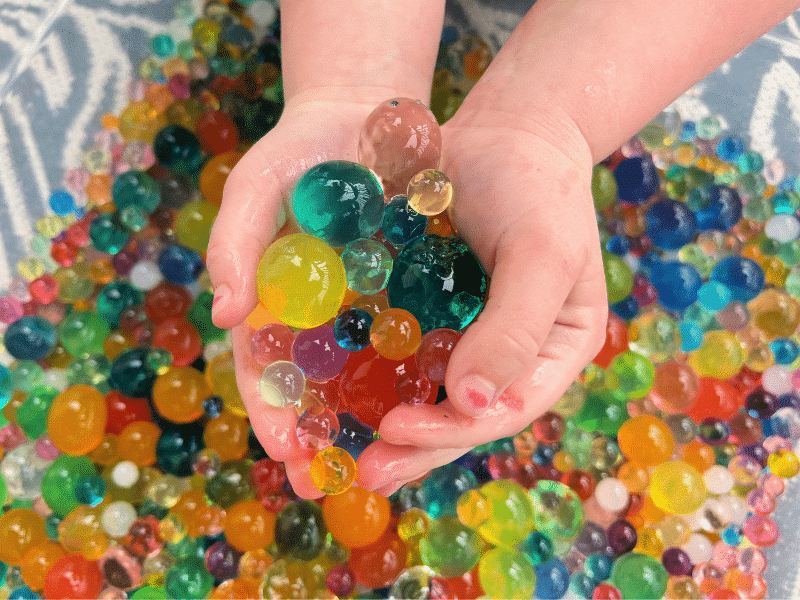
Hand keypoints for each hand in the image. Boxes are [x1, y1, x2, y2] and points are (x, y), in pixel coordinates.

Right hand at [206, 88, 412, 497]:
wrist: (369, 114)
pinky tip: (433, 408)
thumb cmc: (302, 148)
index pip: (264, 368)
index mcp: (273, 298)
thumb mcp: (259, 184)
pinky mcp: (408, 294)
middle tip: (329, 485)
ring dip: (368, 423)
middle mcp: (317, 314)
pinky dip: (415, 377)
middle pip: (313, 388)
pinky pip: (411, 342)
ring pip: (364, 377)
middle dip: (318, 438)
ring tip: (383, 466)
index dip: (270, 411)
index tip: (285, 451)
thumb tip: (224, 314)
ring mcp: (363, 308)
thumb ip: (235, 241)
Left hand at [354, 105, 608, 493]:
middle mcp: (515, 354)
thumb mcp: (541, 253)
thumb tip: (471, 403)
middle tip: (364, 470)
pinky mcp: (438, 311)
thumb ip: (515, 328)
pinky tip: (338, 393)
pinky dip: (377, 376)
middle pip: (464, 413)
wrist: (508, 132)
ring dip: (391, 424)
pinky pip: (407, 353)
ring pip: (432, 392)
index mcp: (555, 351)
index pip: (507, 407)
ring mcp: (474, 335)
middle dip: (415, 444)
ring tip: (345, 451)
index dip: (452, 428)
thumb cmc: (537, 189)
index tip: (397, 430)